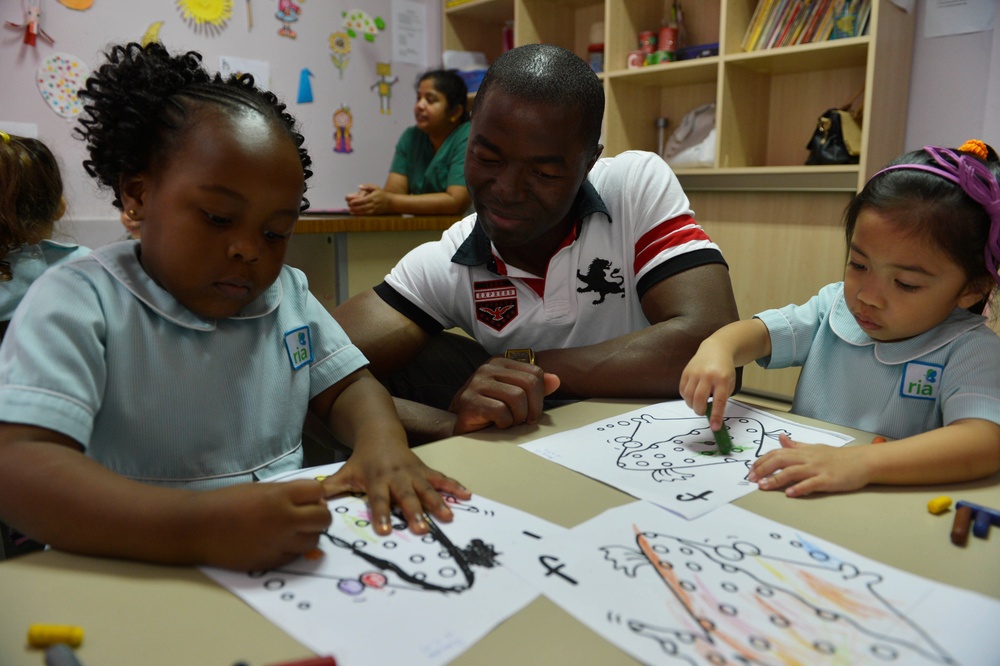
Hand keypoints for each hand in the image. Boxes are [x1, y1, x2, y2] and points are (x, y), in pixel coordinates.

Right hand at [193, 480, 331, 569]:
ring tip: (292, 530)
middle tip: (306, 515)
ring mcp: (279, 543)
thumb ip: (288, 494)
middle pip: (323, 518)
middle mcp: (284, 520)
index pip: (318, 492)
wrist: (199, 527)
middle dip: (319, 515)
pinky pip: (296, 555)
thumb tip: (314, 500)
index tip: (308, 498)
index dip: (315, 494)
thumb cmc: (228, 502)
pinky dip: (293, 549)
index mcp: (280, 496)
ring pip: (314, 540)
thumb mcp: (261, 489)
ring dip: (308, 534)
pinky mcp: (272, 561)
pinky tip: (278, 542)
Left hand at [321, 441, 469, 535]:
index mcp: (377, 479)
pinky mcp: (425, 470)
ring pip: (427, 489)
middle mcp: (397, 477)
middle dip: (414, 513)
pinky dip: (455, 486)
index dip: (381, 515)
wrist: (380, 434)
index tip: (385, 531)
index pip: (378, 500)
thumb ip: (331, 489)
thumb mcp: (345, 472)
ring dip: (438, 503)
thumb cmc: (362, 460)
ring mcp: (413, 473)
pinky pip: (441, 478)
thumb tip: (311, 503)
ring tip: (448, 518)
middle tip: (421, 530)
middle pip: (406, 497)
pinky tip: (468, 495)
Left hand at [346, 184, 389, 214]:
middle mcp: (374, 203)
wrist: (390, 202)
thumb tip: (359, 186)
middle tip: (349, 207)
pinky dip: (360, 214)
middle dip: (355, 207)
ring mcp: (374, 209)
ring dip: (357, 212)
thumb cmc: (381, 194)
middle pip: (363, 206)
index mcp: (373, 197)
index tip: (350, 202)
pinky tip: (355, 214)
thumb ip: (367, 186)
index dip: (356, 202)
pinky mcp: (374, 213)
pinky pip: (366, 214)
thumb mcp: (375, 187)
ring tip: (350, 211)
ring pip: (364, 211)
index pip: (363, 200)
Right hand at [448, 357, 560, 435]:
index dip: (541, 396)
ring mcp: (477, 383)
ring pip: (517, 398)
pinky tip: (497, 424)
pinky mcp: (470, 401)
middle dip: (532, 408)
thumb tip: (556, 380)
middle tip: (526, 419)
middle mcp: (488, 368)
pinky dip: (504, 423)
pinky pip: (501, 411)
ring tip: (510, 421)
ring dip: (518, 417)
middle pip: (529, 384)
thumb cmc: (490, 407)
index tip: (533, 409)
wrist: (461, 421)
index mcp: (501, 362)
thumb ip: (535, 386)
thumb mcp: (515, 393)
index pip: (535, 373)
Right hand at [678, 341, 738, 430]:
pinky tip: (693, 395)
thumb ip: (721, 398)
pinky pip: (682, 390)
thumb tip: (711, 415)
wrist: (716, 349)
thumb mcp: (729, 383)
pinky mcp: (686, 372)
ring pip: (688, 396)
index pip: (718, 401)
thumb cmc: (724, 369)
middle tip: (703, 411)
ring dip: (692, 404)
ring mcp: (695, 372)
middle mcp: (707, 375)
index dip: (716, 416)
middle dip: (700, 411)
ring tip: (698, 402)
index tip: (715, 427)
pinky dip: (686, 397)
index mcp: (722, 378)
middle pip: (699, 399)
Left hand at [747, 434, 870, 496]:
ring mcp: (818, 469)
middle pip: (781, 460)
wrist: (861, 461)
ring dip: (776, 479)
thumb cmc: (837, 457)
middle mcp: (807, 458)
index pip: (777, 453)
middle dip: (763, 469)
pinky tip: (790, 493)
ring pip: (793, 472)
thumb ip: (796, 445)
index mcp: (803, 451)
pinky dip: (800, 488)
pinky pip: (812, 483)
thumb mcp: (813, 448)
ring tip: (764, 486)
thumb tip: (780, 438)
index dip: (762, 461)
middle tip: (751, 479)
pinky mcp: (828, 480)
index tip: (751, 471)